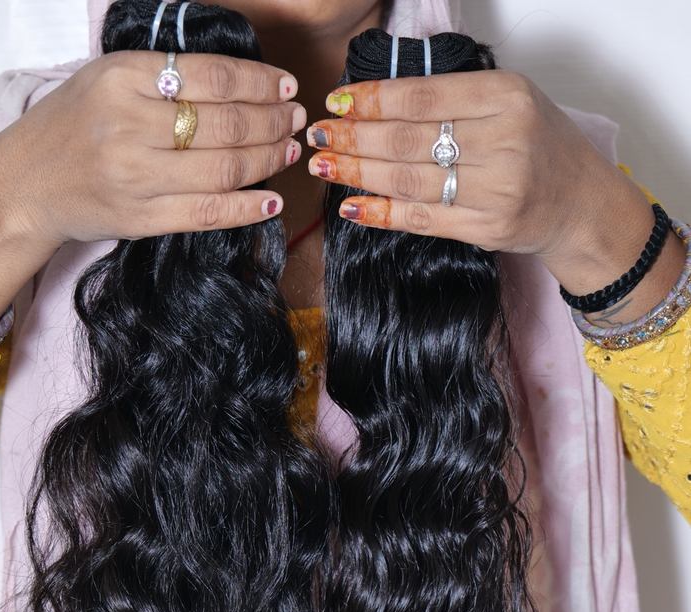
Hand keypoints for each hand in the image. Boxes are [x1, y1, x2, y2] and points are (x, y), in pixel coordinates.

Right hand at [2, 50, 306, 243]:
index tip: (285, 85)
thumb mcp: (107, 79)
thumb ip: (165, 76)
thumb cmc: (72, 126)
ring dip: (267, 160)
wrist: (25, 185)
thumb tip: (241, 84)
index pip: (213, 77)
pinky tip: (271, 201)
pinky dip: (247, 208)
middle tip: (294, 119)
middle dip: (272, 121)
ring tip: (288, 150)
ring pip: (223, 169)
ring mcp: (136, 177)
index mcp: (123, 77)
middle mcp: (129, 125)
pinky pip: (208, 214)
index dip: (260, 82)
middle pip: (226, 124)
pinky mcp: (141, 219)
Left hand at [304, 71, 665, 298]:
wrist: (581, 204)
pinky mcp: (487, 228)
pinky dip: (383, 213)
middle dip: (355, 138)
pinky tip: (353, 206)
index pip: (424, 96)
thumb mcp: (509, 103)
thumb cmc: (539, 148)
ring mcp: (498, 189)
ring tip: (324, 167)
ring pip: (411, 180)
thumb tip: (376, 102)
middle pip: (410, 138)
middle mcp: (505, 140)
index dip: (372, 100)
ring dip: (359, 174)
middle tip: (317, 137)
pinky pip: (422, 219)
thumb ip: (454, 99)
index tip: (337, 103)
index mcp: (508, 95)